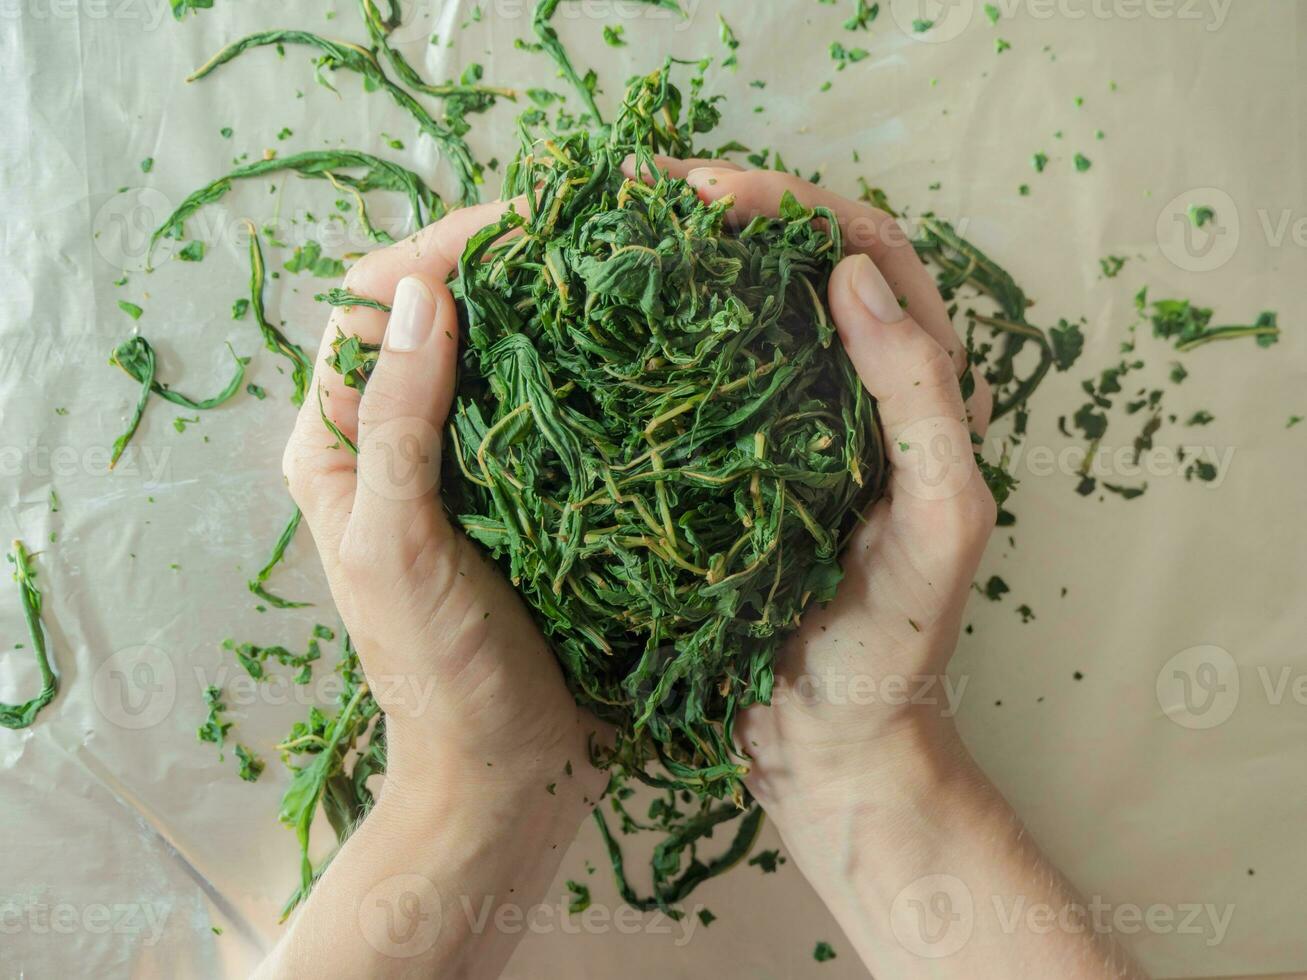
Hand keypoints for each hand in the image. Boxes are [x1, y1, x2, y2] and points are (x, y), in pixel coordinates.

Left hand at [282, 203, 604, 807]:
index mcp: (336, 446)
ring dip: (547, 316)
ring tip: (617, 278)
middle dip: (500, 270)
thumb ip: (399, 424)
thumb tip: (421, 289)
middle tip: (586, 237)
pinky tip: (630, 356)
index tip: (521, 227)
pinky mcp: (524, 495)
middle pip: (435, 319)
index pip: (367, 309)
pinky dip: (580, 375)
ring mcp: (463, 468)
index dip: (433, 253)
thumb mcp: (400, 548)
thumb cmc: (441, 676)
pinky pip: (544, 411)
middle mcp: (394, 442)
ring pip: (496, 358)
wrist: (505, 775)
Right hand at [627, 160, 992, 801]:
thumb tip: (848, 275)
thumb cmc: (892, 648)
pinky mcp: (731, 462)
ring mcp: (787, 422)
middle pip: (796, 259)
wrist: (830, 743)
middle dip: (725, 210)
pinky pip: (696, 375)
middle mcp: (852, 388)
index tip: (705, 197)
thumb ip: (920, 402)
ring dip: (685, 261)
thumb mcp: (938, 528)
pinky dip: (656, 336)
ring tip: (608, 237)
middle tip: (636, 194)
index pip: (867, 251)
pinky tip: (601, 327)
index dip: (793, 206)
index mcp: (917, 388)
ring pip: (741, 308)